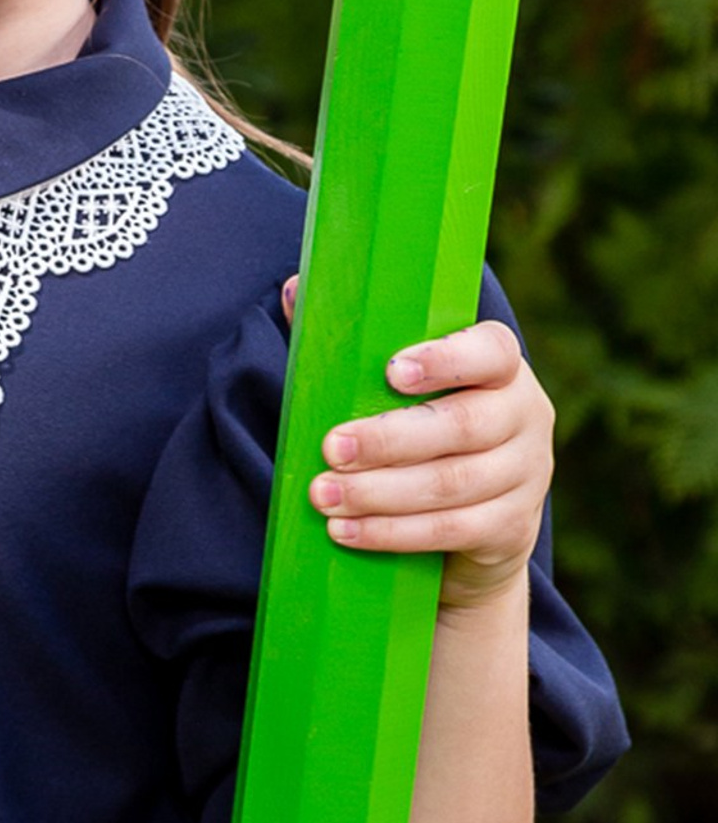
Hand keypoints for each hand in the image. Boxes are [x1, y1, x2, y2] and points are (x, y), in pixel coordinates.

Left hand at [284, 277, 553, 613]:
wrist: (476, 517)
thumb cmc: (422, 421)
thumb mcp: (399, 382)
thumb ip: (356, 338)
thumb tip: (297, 290)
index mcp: (501, 367)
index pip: (491, 351)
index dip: (445, 359)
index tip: (391, 371)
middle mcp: (525, 416)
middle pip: (462, 426)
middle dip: (388, 440)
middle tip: (329, 447)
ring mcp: (526, 474)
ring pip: (452, 484)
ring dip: (379, 493)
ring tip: (322, 495)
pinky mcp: (512, 527)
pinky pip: (452, 530)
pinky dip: (393, 532)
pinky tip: (346, 531)